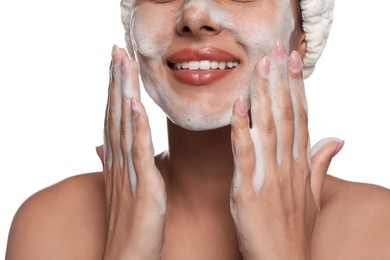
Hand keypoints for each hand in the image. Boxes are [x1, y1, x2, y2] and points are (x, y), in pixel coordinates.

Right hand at [101, 46, 166, 258]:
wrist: (129, 255)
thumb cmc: (131, 221)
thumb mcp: (123, 186)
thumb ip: (115, 161)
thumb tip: (101, 144)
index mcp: (118, 160)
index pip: (115, 117)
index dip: (115, 89)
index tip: (117, 63)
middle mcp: (119, 161)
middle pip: (116, 113)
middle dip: (116, 81)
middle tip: (116, 50)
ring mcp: (129, 172)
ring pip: (124, 125)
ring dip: (123, 93)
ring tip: (121, 64)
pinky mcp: (144, 185)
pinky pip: (138, 152)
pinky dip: (136, 128)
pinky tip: (134, 106)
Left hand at [230, 42, 342, 258]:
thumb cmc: (295, 230)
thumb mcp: (313, 195)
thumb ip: (320, 164)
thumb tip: (337, 138)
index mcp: (300, 165)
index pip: (301, 117)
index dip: (296, 88)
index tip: (292, 62)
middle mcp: (289, 166)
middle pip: (286, 115)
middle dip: (281, 80)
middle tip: (277, 49)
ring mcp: (270, 177)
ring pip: (268, 128)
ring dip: (263, 94)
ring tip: (260, 65)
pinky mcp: (249, 190)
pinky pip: (245, 154)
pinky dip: (241, 128)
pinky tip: (238, 105)